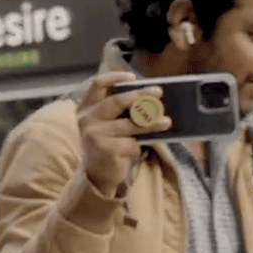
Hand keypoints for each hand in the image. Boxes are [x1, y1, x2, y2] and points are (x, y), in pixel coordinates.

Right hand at [77, 72, 169, 196]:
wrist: (97, 175)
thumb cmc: (109, 144)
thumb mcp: (110, 124)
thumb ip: (122, 112)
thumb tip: (151, 99)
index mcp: (87, 108)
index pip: (97, 85)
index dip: (114, 77)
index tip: (133, 77)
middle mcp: (86, 119)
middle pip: (117, 101)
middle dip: (140, 96)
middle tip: (158, 93)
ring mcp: (93, 134)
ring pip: (130, 124)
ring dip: (151, 123)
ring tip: (166, 122)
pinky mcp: (104, 149)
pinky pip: (130, 143)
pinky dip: (137, 146)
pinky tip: (134, 151)